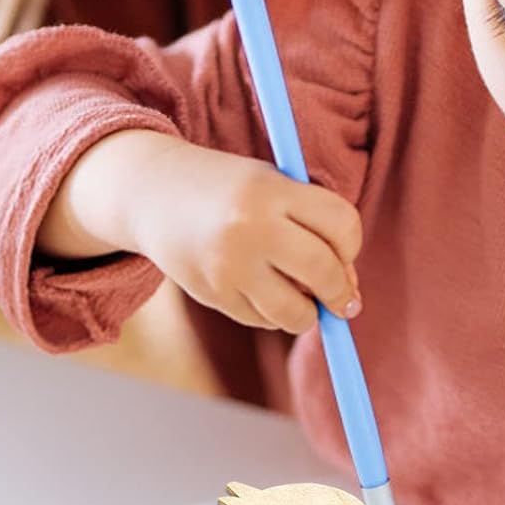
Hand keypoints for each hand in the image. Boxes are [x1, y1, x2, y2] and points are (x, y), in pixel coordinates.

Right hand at [119, 136, 362, 332]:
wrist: (153, 193)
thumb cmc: (229, 190)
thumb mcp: (271, 185)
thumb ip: (313, 227)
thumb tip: (349, 295)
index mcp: (271, 190)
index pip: (341, 224)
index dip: (351, 245)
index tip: (345, 253)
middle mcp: (250, 226)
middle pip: (323, 270)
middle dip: (341, 292)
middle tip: (343, 299)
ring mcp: (228, 265)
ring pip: (295, 311)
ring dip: (309, 312)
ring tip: (303, 299)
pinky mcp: (211, 293)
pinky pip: (263, 320)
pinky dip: (273, 314)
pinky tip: (262, 291)